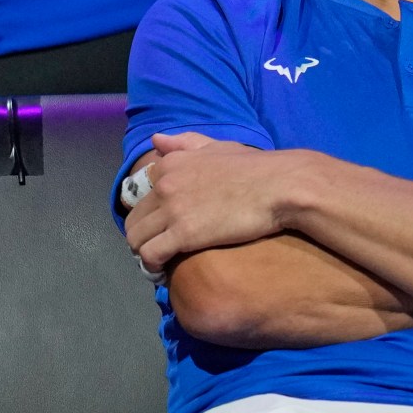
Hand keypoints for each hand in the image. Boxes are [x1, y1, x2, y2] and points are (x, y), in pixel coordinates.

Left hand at [123, 132, 297, 274]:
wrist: (279, 186)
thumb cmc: (254, 168)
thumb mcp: (215, 147)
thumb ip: (184, 144)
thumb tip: (157, 140)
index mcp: (169, 164)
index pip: (139, 195)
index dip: (148, 215)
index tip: (160, 228)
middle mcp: (163, 184)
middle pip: (134, 219)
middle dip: (142, 237)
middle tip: (159, 250)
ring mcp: (172, 209)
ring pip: (136, 239)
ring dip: (144, 253)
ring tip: (161, 264)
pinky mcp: (183, 234)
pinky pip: (150, 254)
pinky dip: (152, 266)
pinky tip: (164, 273)